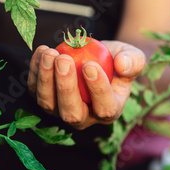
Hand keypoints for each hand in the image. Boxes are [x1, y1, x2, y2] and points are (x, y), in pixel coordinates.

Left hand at [28, 41, 145, 129]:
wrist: (97, 58)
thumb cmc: (117, 60)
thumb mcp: (132, 56)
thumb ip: (134, 61)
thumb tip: (123, 65)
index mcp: (109, 111)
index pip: (104, 108)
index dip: (97, 89)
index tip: (90, 65)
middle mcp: (83, 118)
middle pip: (72, 113)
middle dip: (66, 87)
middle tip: (64, 59)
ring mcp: (60, 111)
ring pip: (48, 104)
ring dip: (46, 79)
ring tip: (50, 53)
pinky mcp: (44, 99)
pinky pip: (35, 90)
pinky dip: (35, 71)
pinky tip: (41, 51)